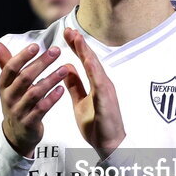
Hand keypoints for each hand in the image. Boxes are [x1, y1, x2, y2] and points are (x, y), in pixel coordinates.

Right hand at [0, 42, 67, 156]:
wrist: (17, 134)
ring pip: (35, 93)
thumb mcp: (8, 84)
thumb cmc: (16, 102)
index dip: (22, 57)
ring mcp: (19, 110)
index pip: (10, 68)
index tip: (36, 46)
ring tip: (65, 69)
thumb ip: (6, 63)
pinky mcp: (29, 122)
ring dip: (51, 79)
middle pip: (24, 78)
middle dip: (41, 63)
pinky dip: (52, 99)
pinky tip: (62, 89)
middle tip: (56, 51)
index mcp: (4, 85)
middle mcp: (9, 97)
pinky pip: (41, 109)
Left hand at [62, 28, 125, 158]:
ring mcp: (106, 91)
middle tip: (69, 29)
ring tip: (77, 38)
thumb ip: (75, 86)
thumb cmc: (97, 126)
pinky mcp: (107, 100)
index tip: (67, 33)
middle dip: (80, 43)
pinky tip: (87, 60)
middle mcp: (103, 84)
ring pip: (95, 67)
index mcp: (96, 84)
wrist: (109, 146)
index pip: (85, 61)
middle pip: (91, 59)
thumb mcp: (80, 102)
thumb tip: (67, 69)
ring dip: (86, 52)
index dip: (77, 46)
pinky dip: (93, 70)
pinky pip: (99, 82)